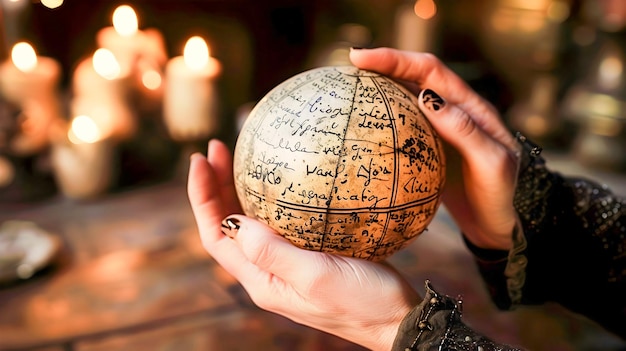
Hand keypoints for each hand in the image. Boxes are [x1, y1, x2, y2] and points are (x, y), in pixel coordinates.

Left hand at [187, 139, 420, 350]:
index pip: (215, 237)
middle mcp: (269, 273)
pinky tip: (283, 179)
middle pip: (228, 226)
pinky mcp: (310, 255)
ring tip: (239, 155)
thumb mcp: (316, 277)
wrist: (398, 321)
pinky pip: (280, 222)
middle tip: (216, 147)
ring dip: (239, 190)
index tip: (199, 160)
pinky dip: (271, 198)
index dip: (201, 198)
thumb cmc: (363, 304)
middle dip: (216, 187)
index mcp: (262, 280)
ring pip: (251, 223)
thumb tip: (234, 221)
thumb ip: (272, 251)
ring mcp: (288, 264)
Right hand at [350, 47, 518, 250]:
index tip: (361, 57)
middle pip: (414, 77)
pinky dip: (383, 118)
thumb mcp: (491, 164)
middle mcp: (453, 111)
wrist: (503, 225)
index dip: (396, 59)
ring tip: (350, 85)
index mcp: (470, 107)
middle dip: (383, 64)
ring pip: (406, 99)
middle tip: (349, 63)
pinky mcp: (429, 149)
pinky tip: (364, 124)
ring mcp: (439, 130)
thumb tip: (427, 98)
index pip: (430, 71)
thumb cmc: (503, 195)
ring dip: (381, 88)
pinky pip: (402, 126)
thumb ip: (465, 131)